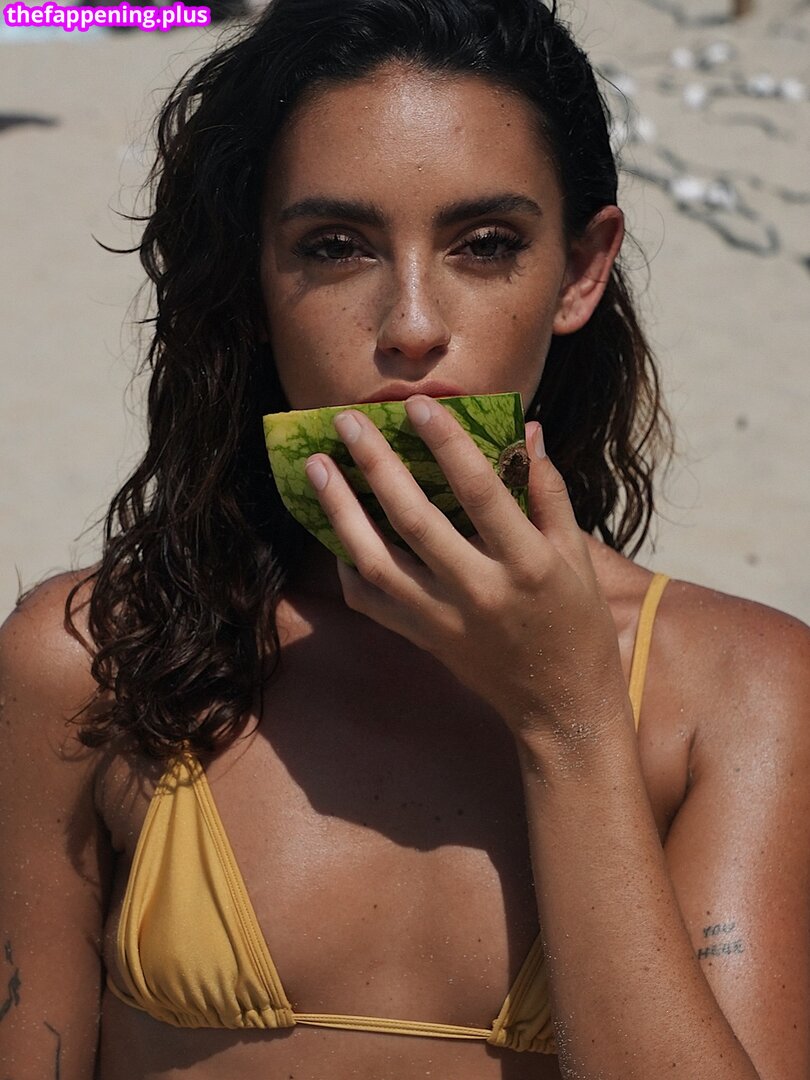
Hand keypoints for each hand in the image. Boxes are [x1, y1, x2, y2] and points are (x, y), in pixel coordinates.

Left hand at [304, 395, 629, 742]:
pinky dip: (348, 568)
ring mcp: (445, 619)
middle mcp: (480, 590)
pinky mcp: (423, 640)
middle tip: (346, 422)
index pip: (480, 490)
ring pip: (378, 560)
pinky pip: (372, 602)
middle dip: (375, 465)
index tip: (416, 406)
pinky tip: (334, 534)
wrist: (561, 706)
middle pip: (414, 519)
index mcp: (527, 564)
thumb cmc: (578, 626)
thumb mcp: (577, 558)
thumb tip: (529, 431)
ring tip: (318, 469)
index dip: (446, 443)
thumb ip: (550, 494)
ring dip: (341, 512)